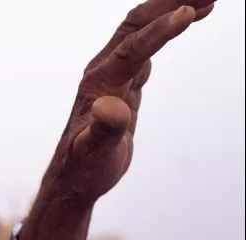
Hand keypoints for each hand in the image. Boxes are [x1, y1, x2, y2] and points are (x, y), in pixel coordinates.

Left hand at [46, 1, 214, 202]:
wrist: (74, 178)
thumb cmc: (83, 168)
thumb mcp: (95, 153)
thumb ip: (104, 130)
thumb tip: (109, 108)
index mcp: (99, 83)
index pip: (132, 48)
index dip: (159, 31)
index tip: (188, 14)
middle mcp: (104, 71)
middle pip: (137, 24)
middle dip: (170, 3)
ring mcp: (113, 74)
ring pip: (142, 29)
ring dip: (171, 8)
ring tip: (208, 0)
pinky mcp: (123, 82)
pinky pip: (146, 43)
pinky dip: (167, 27)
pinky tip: (186, 18)